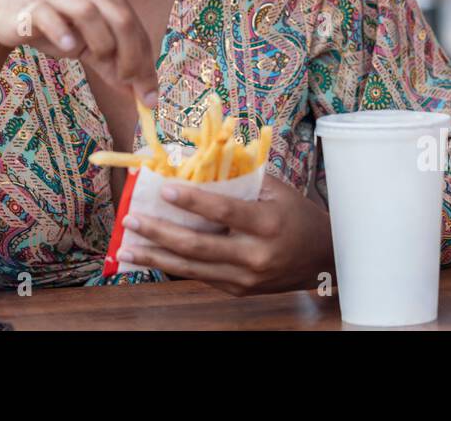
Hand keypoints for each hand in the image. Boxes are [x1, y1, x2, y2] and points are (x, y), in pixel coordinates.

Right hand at [0, 0, 159, 104]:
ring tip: (98, 60)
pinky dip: (63, 33)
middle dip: (131, 56)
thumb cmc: (53, 25)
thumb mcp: (87, 45)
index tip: (149, 97)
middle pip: (121, 19)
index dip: (146, 62)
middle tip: (127, 83)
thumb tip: (142, 97)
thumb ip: (113, 64)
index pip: (135, 27)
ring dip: (101, 43)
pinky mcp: (33, 4)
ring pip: (89, 13)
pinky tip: (69, 47)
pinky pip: (51, 16)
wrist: (3, 10)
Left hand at [117, 173, 334, 294]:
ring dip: (156, 256)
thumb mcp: (276, 189)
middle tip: (130, 220)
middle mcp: (255, 255)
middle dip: (159, 232)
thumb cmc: (297, 214)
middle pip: (198, 245)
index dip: (192, 200)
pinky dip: (173, 266)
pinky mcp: (238, 290)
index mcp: (267, 223)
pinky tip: (150, 256)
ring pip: (192, 267)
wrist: (324, 258)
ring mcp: (245, 277)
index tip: (163, 188)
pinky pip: (200, 276)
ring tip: (126, 247)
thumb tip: (197, 160)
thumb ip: (240, 177)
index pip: (223, 211)